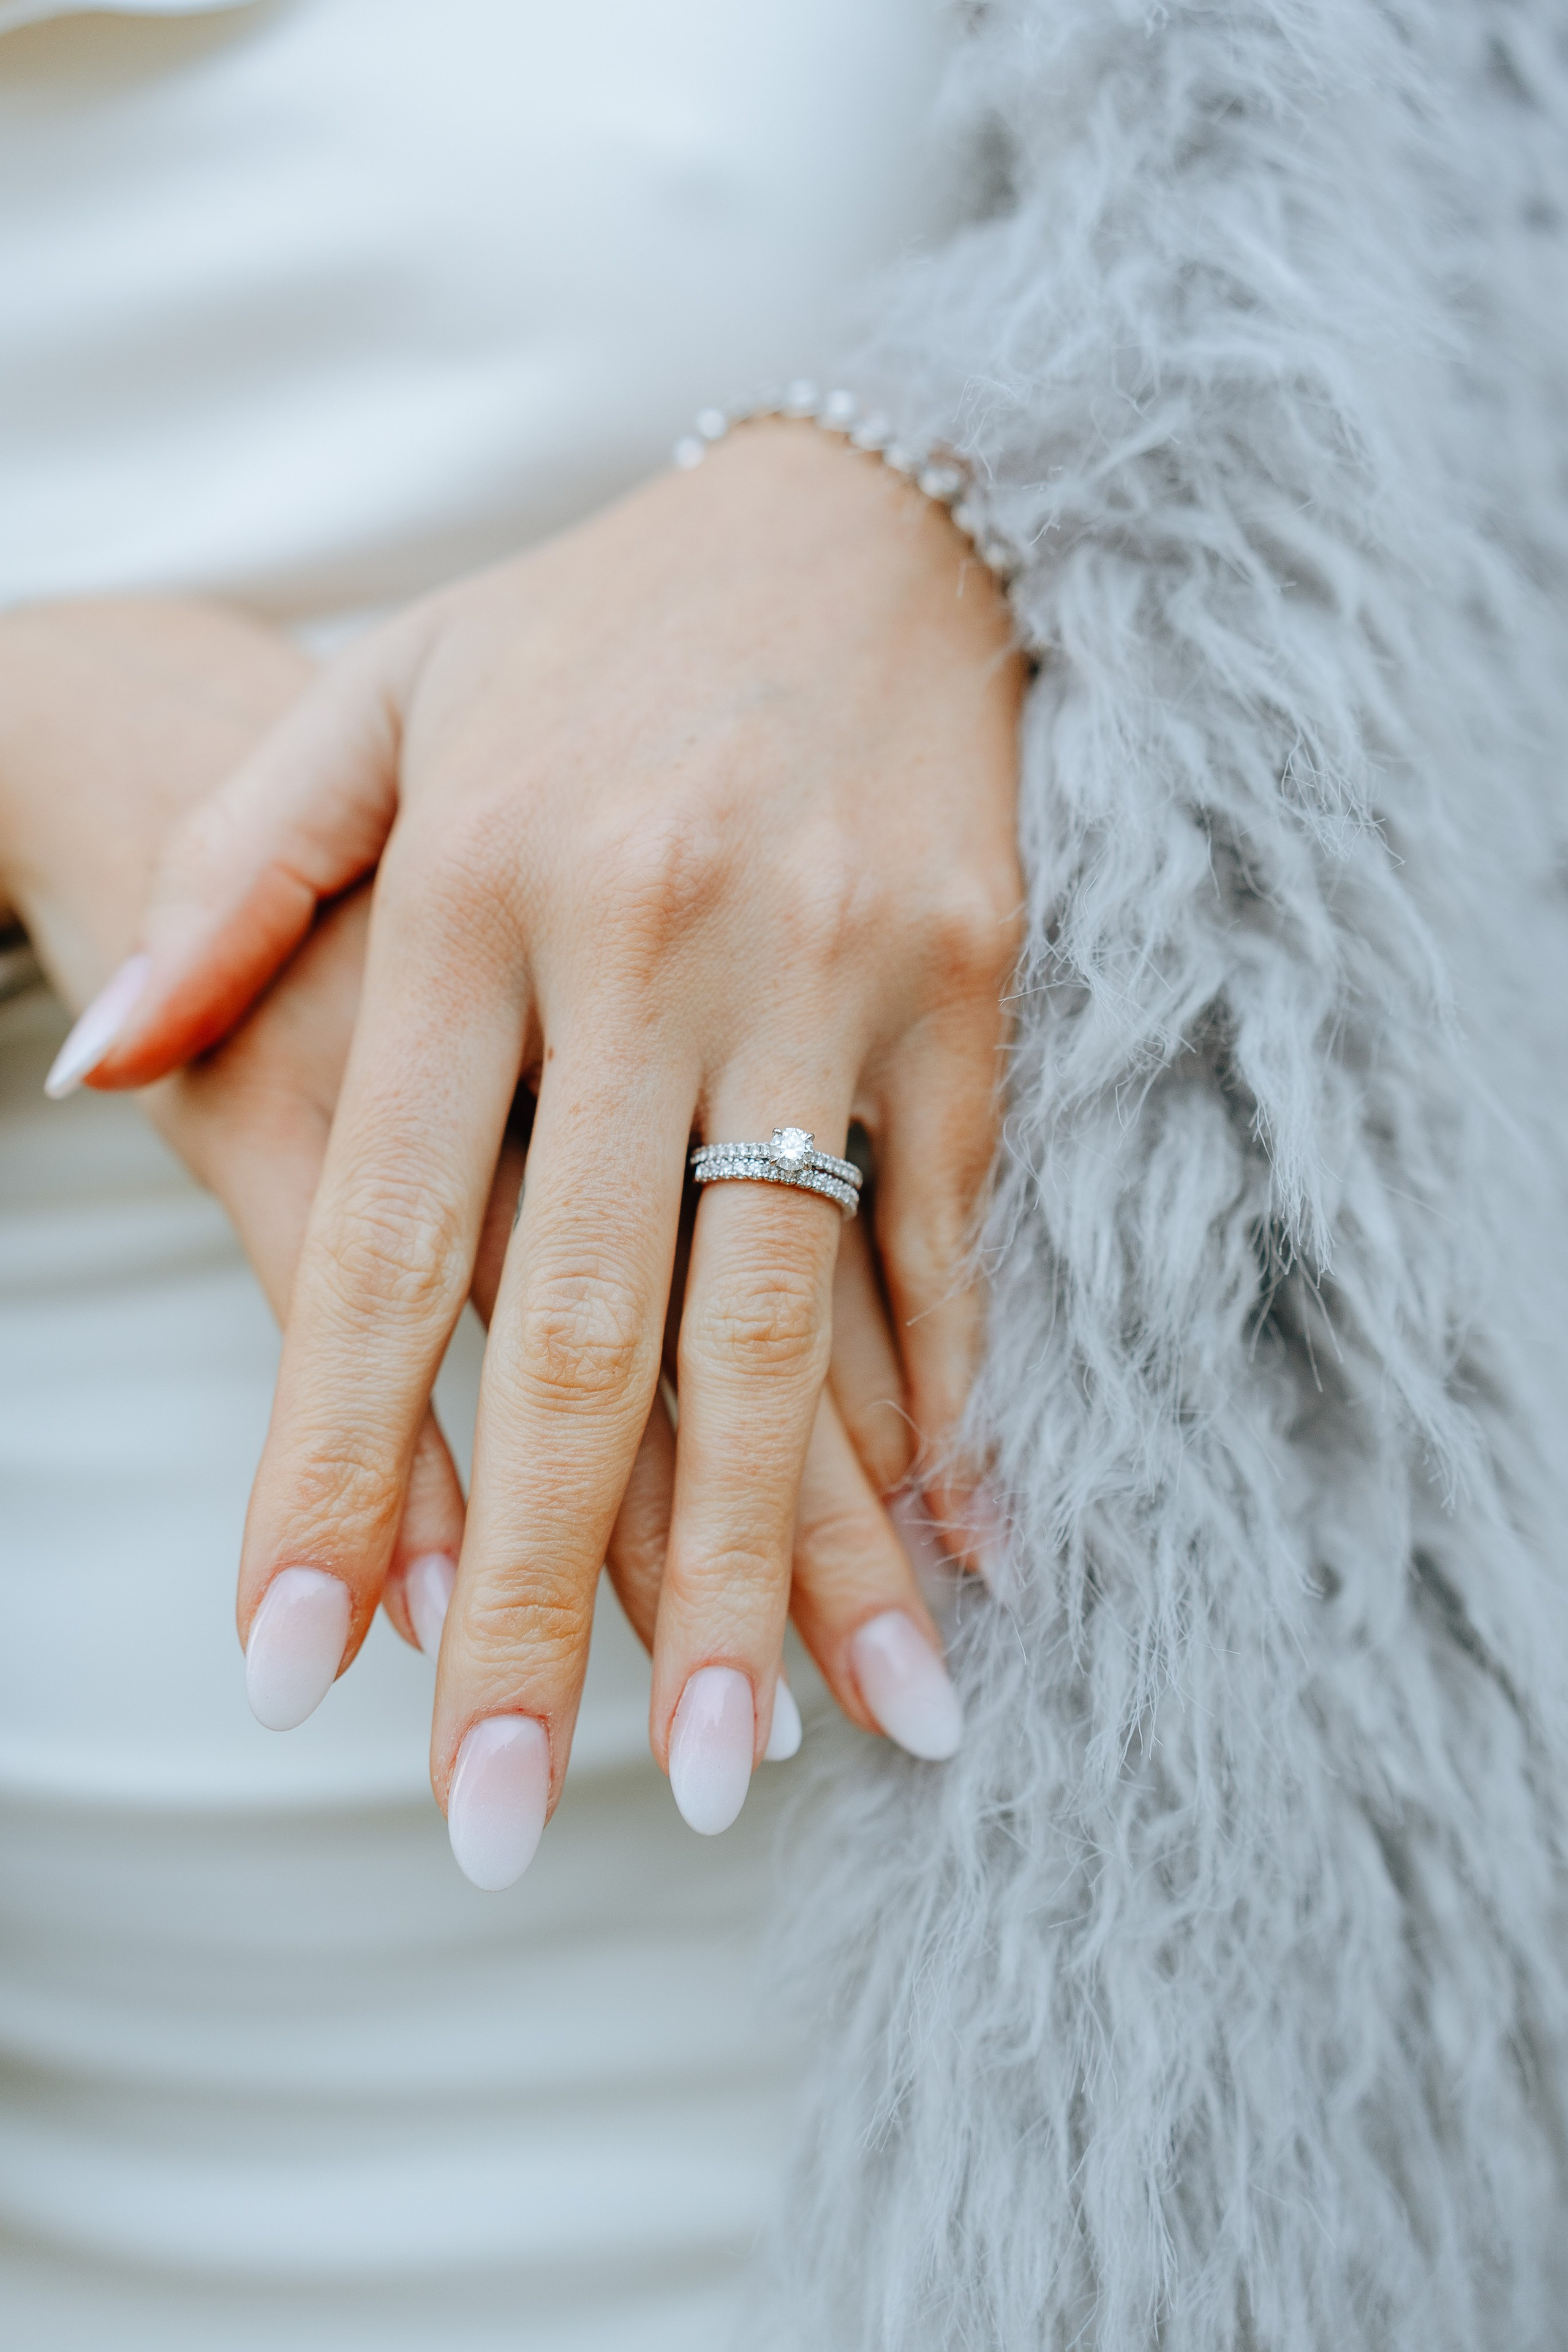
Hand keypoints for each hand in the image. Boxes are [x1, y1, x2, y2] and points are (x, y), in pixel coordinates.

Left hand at [72, 425, 1024, 1874]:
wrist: (872, 502)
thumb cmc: (595, 626)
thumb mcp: (381, 710)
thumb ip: (232, 888)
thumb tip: (89, 1060)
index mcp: (472, 896)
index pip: (385, 1244)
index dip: (337, 1469)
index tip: (297, 1673)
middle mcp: (646, 949)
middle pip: (590, 1331)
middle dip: (545, 1598)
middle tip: (507, 1815)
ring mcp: (827, 971)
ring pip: (784, 1323)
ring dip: (766, 1566)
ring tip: (745, 1761)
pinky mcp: (970, 981)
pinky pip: (948, 1230)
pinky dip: (946, 1409)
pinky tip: (944, 1568)